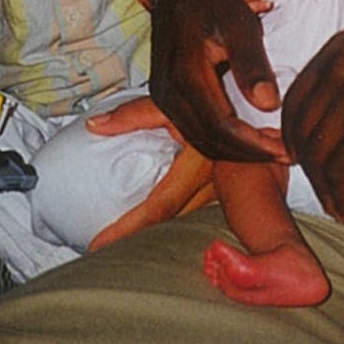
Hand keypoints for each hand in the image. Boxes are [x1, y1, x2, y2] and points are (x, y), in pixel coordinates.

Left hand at [84, 97, 216, 250]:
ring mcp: (225, 187)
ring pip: (187, 218)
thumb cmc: (216, 96)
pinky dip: (175, 215)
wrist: (248, 99)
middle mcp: (217, 180)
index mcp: (201, 161)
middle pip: (173, 220)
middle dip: (140, 237)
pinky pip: (198, 208)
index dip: (129, 228)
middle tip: (108, 247)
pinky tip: (159, 217)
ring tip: (128, 236)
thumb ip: (132, 114)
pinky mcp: (228, 187)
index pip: (159, 206)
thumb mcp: (171, 102)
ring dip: (159, 229)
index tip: (101, 244)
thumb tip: (95, 126)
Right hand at [150, 0, 288, 162]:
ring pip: (200, 140)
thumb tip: (270, 105)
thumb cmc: (212, 1)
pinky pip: (194, 130)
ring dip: (237, 151)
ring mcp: (164, 96)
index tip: (289, 150)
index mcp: (185, 75)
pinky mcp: (167, 97)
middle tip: (288, 154)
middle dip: (250, 154)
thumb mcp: (238, 23)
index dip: (256, 146)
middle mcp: (168, 92)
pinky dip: (223, 140)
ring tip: (275, 149)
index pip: (222, 128)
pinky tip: (252, 137)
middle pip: (209, 141)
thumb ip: (252, 64)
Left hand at [282, 0, 343, 222]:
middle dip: (306, 165)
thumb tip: (343, 96)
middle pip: (301, 130)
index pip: (295, 101)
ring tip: (335, 206)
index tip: (305, 156)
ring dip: (322, 188)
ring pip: (317, 155)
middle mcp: (335, 72)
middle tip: (321, 185)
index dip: (295, 135)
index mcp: (336, 50)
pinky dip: (337, 196)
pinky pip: (339, 171)